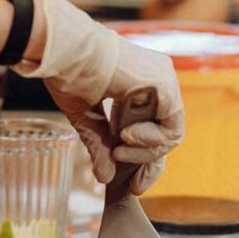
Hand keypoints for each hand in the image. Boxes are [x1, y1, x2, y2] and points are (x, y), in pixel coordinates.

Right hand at [15, 0, 183, 194]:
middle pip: (166, 133)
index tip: (134, 185)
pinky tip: (126, 137)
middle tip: (133, 183)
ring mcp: (164, 80)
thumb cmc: (70, 74)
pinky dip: (151, 142)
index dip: (145, 159)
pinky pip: (172, 128)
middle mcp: (158, 79)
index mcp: (140, 82)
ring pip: (171, 133)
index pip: (155, 127)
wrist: (66, 52)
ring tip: (118, 150)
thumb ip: (100, 145)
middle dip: (148, 163)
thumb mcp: (87, 117)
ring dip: (145, 152)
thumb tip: (104, 178)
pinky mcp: (164, 87)